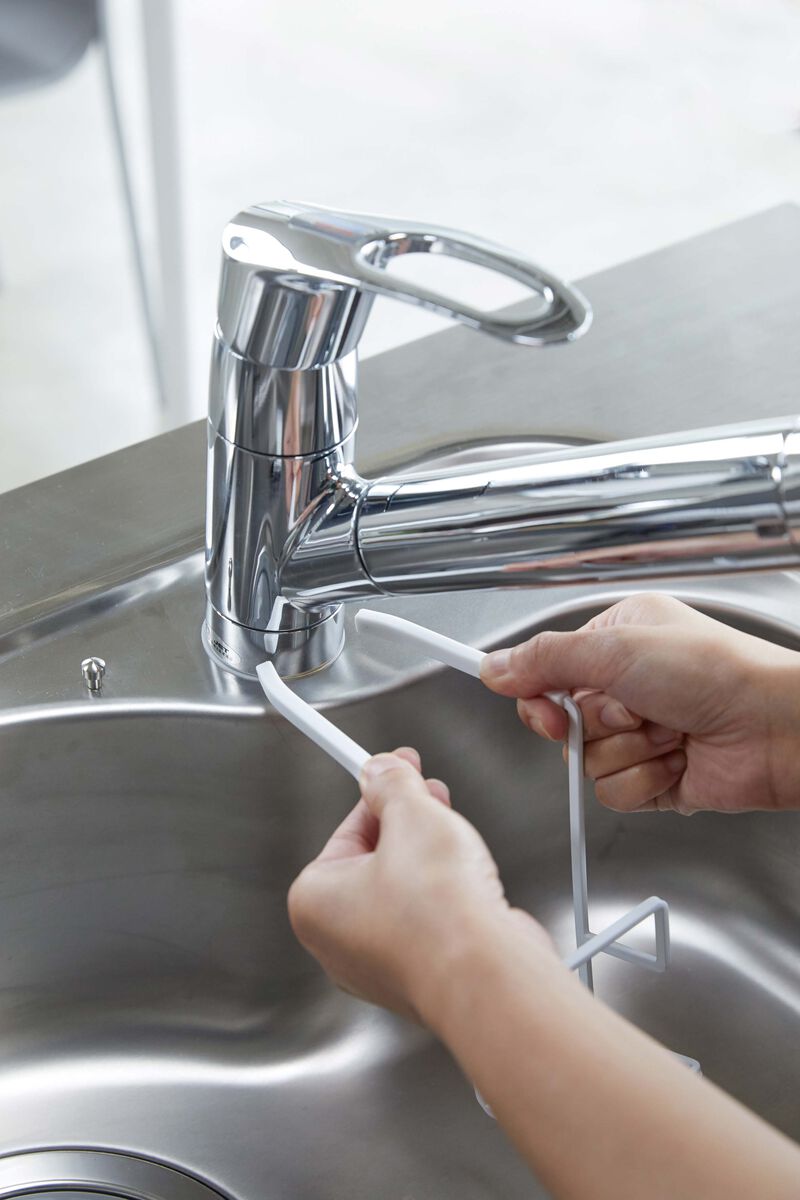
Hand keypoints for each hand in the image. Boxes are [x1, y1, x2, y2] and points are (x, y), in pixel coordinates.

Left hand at [288, 747, 552, 1021]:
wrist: (487, 975)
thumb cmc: (437, 911)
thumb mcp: (412, 816)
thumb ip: (393, 785)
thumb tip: (382, 771)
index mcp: (314, 903)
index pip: (347, 829)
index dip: (378, 792)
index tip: (395, 768)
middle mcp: (338, 943)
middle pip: (376, 859)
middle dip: (409, 822)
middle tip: (433, 794)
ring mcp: (381, 966)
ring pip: (407, 889)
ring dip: (433, 856)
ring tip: (458, 836)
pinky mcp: (423, 977)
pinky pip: (431, 920)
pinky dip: (450, 895)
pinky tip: (472, 880)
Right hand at [480, 593, 799, 814]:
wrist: (776, 727)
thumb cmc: (716, 671)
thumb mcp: (616, 648)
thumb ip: (547, 660)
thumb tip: (496, 665)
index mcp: (616, 641)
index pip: (548, 668)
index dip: (532, 688)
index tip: (509, 691)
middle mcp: (626, 687)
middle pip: (561, 722)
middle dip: (594, 722)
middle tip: (627, 708)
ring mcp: (641, 734)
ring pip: (586, 762)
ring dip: (627, 750)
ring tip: (668, 730)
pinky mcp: (655, 777)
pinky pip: (614, 792)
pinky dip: (644, 780)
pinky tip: (677, 759)